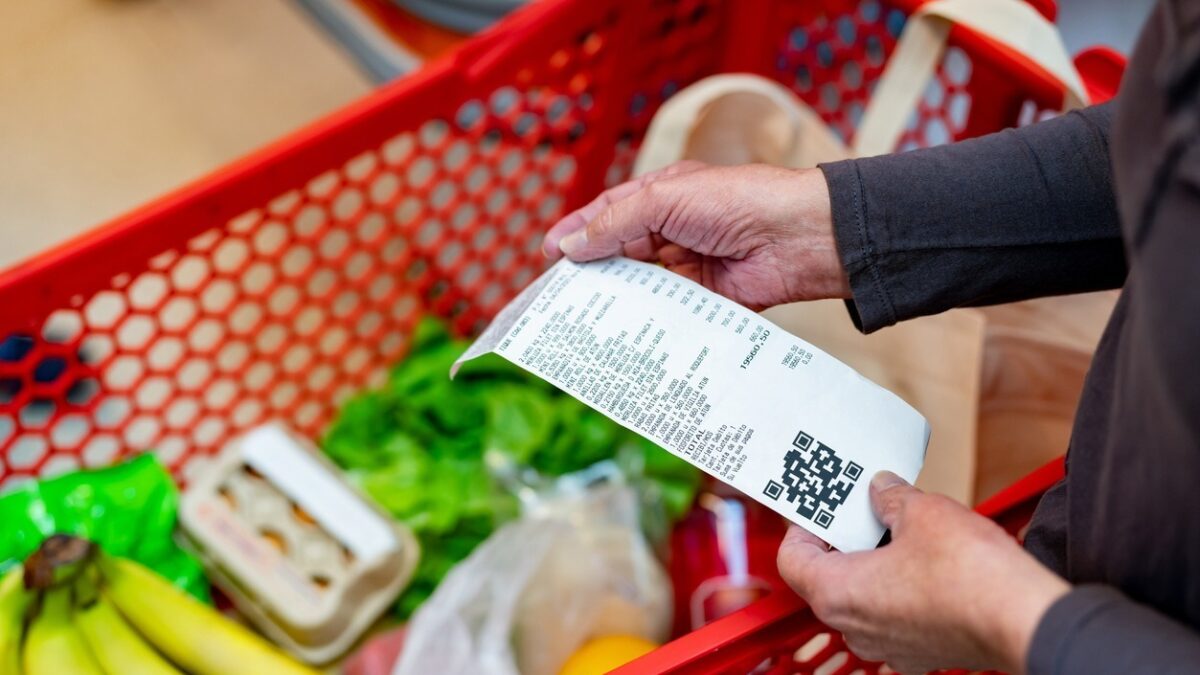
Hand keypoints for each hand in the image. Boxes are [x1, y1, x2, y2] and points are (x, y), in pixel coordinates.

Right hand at [542, 161, 849, 309]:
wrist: (796, 236)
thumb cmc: (737, 200)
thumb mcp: (665, 199)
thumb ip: (615, 223)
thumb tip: (570, 244)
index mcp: (662, 196)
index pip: (608, 214)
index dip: (577, 231)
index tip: (548, 254)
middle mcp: (672, 230)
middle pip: (619, 252)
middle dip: (590, 270)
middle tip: (557, 293)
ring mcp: (688, 266)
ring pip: (639, 285)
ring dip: (615, 297)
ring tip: (580, 315)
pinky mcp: (705, 299)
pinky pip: (666, 311)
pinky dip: (646, 319)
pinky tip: (622, 331)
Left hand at [777, 472, 1069, 673]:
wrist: (1025, 620)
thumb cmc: (970, 576)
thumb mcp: (923, 512)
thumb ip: (891, 498)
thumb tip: (883, 489)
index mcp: (837, 594)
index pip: (793, 559)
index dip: (802, 526)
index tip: (817, 506)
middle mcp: (854, 628)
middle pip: (826, 577)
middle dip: (843, 539)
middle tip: (860, 508)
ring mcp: (887, 645)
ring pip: (862, 597)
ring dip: (874, 562)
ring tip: (898, 528)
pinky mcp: (919, 650)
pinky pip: (894, 614)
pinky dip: (900, 586)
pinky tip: (926, 559)